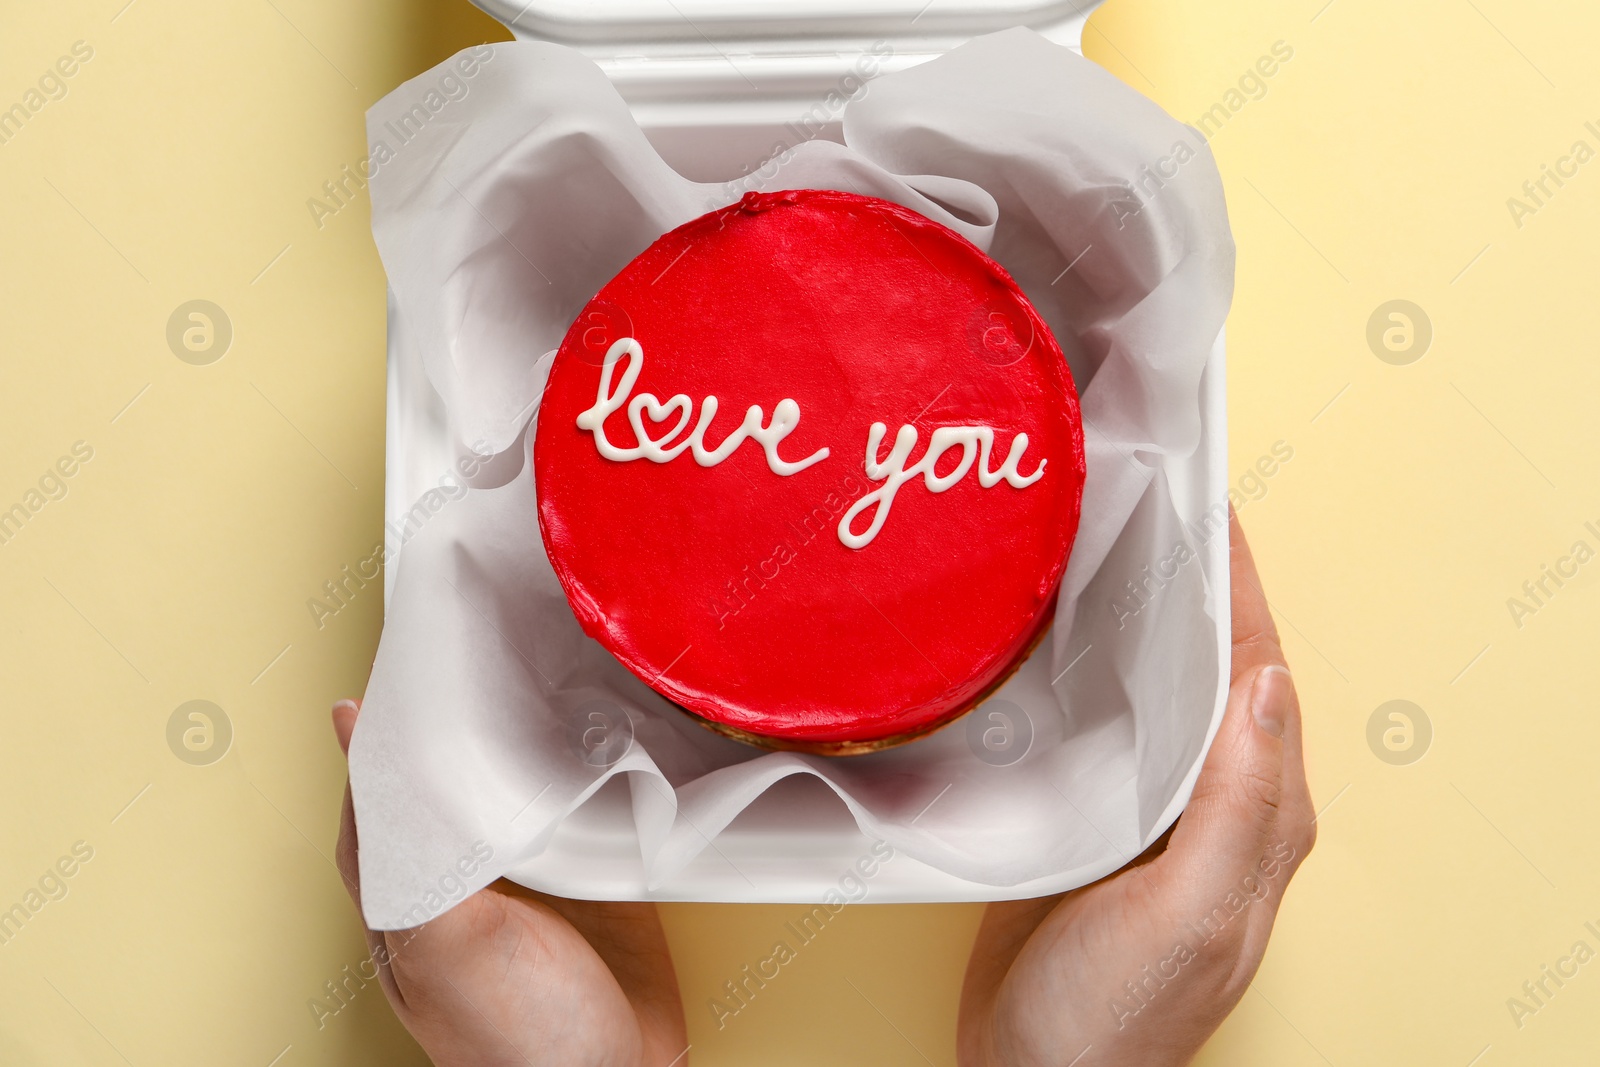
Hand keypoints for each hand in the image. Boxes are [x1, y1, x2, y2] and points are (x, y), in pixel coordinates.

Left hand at [332, 701, 687, 1066]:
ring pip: (518, 794)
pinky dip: (596, 776)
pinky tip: (611, 744)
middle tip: (475, 662)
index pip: (377, 803)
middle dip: (457, 731)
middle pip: (449, 789)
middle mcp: (469, 885)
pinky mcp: (600, 882)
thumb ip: (409, 856)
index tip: (392, 681)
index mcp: (412, 901)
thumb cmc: (518, 1041)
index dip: (378, 746)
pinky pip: (590, 813)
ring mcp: (536, 884)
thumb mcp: (448, 946)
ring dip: (528, 745)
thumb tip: (365, 754)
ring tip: (541, 681)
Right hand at [958, 512, 1315, 1066]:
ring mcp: (1152, 808)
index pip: (1257, 667)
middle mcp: (1215, 802)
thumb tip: (1267, 680)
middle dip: (1185, 578)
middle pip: (1208, 663)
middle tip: (1138, 494)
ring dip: (1134, 613)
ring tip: (1092, 539)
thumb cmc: (1115, 1016)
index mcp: (1258, 814)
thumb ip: (1239, 805)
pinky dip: (1085, 663)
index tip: (1205, 496)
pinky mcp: (1092, 817)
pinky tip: (1047, 633)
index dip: (1237, 580)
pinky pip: (1102, 719)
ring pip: (1155, 685)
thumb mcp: (1191, 914)